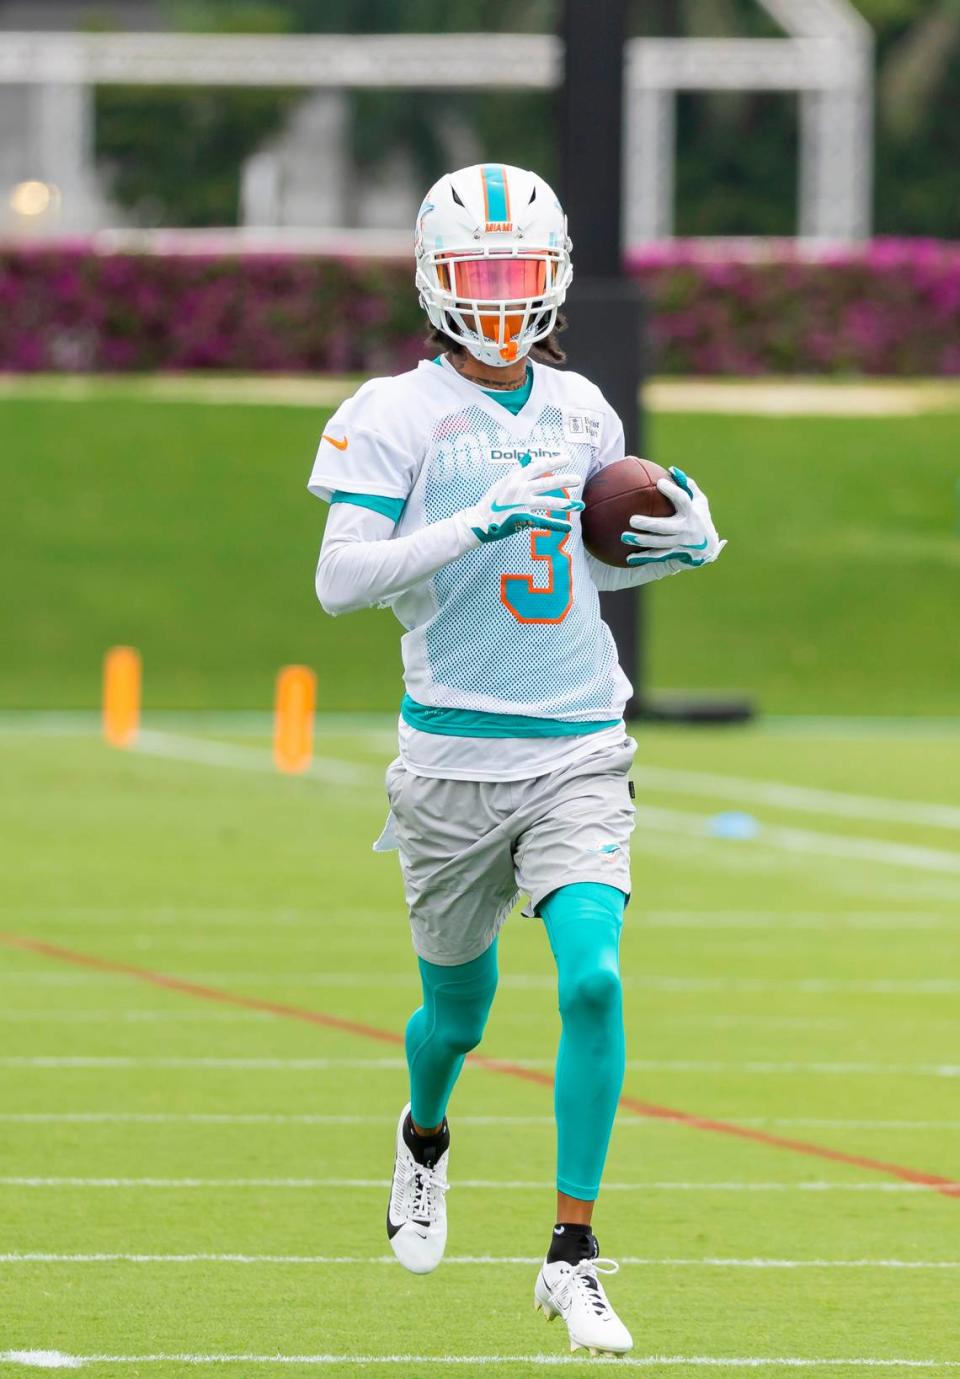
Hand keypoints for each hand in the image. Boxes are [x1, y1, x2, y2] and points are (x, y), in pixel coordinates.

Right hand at [462, 454, 583, 544]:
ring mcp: (522, 504)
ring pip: (549, 502)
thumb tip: (527, 460)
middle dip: (565, 480)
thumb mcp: (502, 483)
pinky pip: (543, 521)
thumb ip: (516, 473)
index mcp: (516, 478)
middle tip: (578, 479)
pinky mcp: (522, 519)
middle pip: (548, 483)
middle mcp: (520, 489)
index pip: (538, 466)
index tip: (566, 458)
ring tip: (580, 504)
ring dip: (566, 504)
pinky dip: (556, 525)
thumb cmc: (491, 503)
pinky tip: (568, 527)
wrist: (479, 522)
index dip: (553, 461)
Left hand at [620, 467, 724, 567]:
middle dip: (649, 524)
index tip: (659, 483)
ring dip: (642, 540)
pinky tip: (629, 557)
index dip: (672, 491)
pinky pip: (659, 556)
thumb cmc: (700, 518)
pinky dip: (644, 557)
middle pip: (665, 526)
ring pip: (660, 542)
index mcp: (692, 511)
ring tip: (625, 536)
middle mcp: (687, 528)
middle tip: (632, 520)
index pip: (682, 499)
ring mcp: (682, 542)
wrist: (709, 547)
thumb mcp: (699, 501)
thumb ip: (687, 485)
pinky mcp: (677, 554)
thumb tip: (671, 470)